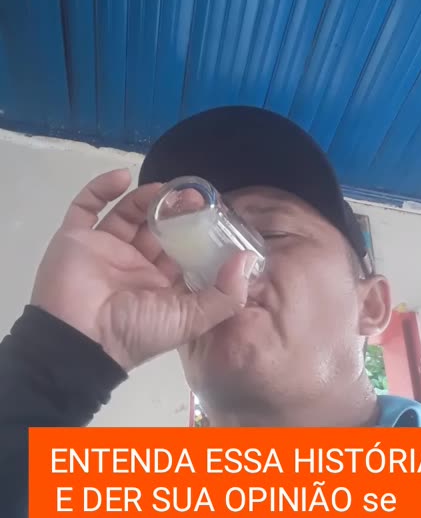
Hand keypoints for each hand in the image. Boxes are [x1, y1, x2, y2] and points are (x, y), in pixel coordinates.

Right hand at [31, 169, 255, 370]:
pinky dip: (101, 189)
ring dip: (144, 198)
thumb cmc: (137, 331)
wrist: (81, 340)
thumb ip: (225, 294)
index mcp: (160, 287)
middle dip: (175, 212)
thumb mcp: (191, 321)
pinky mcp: (76, 238)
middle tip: (193, 195)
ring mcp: (103, 251)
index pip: (183, 254)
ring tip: (163, 188)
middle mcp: (134, 267)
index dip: (198, 235)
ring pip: (126, 215)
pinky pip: (86, 207)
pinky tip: (122, 177)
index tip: (216, 214)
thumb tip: (247, 259)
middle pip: (156, 230)